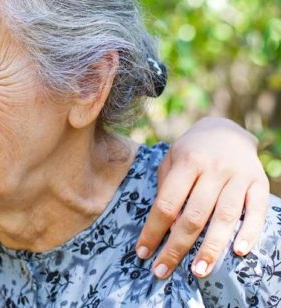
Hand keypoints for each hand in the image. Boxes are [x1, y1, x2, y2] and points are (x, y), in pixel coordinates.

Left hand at [135, 117, 268, 278]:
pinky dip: (249, 232)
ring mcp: (238, 176)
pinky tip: (238, 252)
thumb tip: (167, 227)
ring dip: (211, 247)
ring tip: (198, 271)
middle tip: (163, 271)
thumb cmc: (190, 153)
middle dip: (177, 247)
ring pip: (225, 217)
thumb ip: (166, 191)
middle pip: (194, 215)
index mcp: (186, 163)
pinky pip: (256, 211)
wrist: (225, 130)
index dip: (153, 230)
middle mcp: (213, 169)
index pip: (166, 203)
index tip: (142, 252)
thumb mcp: (170, 162)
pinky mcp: (259, 182)